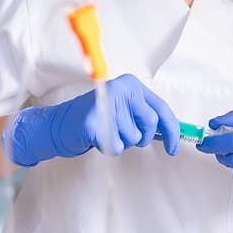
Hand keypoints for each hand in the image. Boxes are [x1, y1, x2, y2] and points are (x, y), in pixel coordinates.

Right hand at [3, 73, 179, 166]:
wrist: (60, 123)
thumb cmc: (95, 118)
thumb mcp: (123, 109)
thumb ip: (144, 114)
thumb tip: (170, 132)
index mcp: (130, 84)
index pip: (160, 108)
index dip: (171, 130)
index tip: (173, 148)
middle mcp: (120, 89)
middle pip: (149, 125)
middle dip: (140, 137)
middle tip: (123, 133)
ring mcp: (107, 104)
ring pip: (133, 139)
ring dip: (121, 142)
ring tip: (106, 132)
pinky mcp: (95, 122)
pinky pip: (116, 146)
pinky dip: (108, 147)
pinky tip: (98, 137)